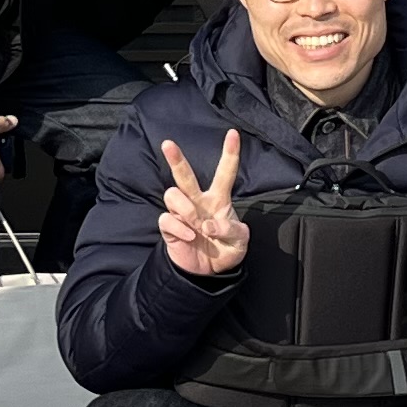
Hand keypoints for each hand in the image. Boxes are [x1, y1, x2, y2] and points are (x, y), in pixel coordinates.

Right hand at [158, 130, 250, 278]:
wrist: (207, 273)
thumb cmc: (225, 251)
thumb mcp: (240, 242)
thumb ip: (231, 230)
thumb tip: (208, 225)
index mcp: (219, 200)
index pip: (225, 173)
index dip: (230, 153)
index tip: (234, 133)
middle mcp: (198, 202)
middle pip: (185, 176)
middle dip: (176, 159)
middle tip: (168, 144)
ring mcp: (182, 214)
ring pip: (173, 194)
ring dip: (185, 207)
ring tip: (195, 223)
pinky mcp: (169, 227)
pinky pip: (166, 219)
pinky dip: (179, 228)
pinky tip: (189, 237)